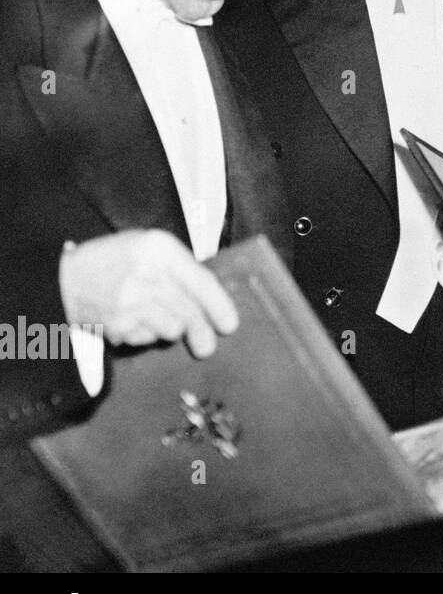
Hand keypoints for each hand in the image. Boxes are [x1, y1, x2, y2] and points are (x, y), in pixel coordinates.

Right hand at [60, 230, 238, 357]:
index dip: (220, 306)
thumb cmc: (113, 260)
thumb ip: (180, 267)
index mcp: (159, 248)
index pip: (201, 281)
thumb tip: (213, 298)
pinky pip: (147, 338)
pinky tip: (133, 322)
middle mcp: (147, 273)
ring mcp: (130, 301)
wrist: (61, 279)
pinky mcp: (117, 324)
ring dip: (170, 330)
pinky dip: (146, 336)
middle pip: (190, 312)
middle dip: (202, 332)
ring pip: (172, 329)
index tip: (230, 324)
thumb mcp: (147, 247)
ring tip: (157, 319)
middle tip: (207, 346)